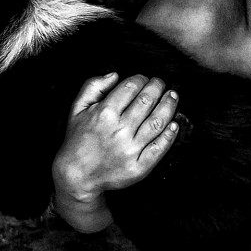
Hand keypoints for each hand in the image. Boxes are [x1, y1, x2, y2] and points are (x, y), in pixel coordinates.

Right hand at [53, 73, 179, 202]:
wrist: (77, 176)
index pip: (131, 87)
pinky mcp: (139, 167)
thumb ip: (92, 86)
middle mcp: (119, 131)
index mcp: (103, 114)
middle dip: (157, 87)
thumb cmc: (78, 140)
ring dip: (169, 105)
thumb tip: (116, 74)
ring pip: (157, 121)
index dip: (141, 79)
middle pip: (147, 101)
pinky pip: (160, 147)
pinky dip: (170, 134)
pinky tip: (174, 124)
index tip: (144, 78)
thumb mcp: (77, 109)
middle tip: (160, 83)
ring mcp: (130, 150)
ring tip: (172, 96)